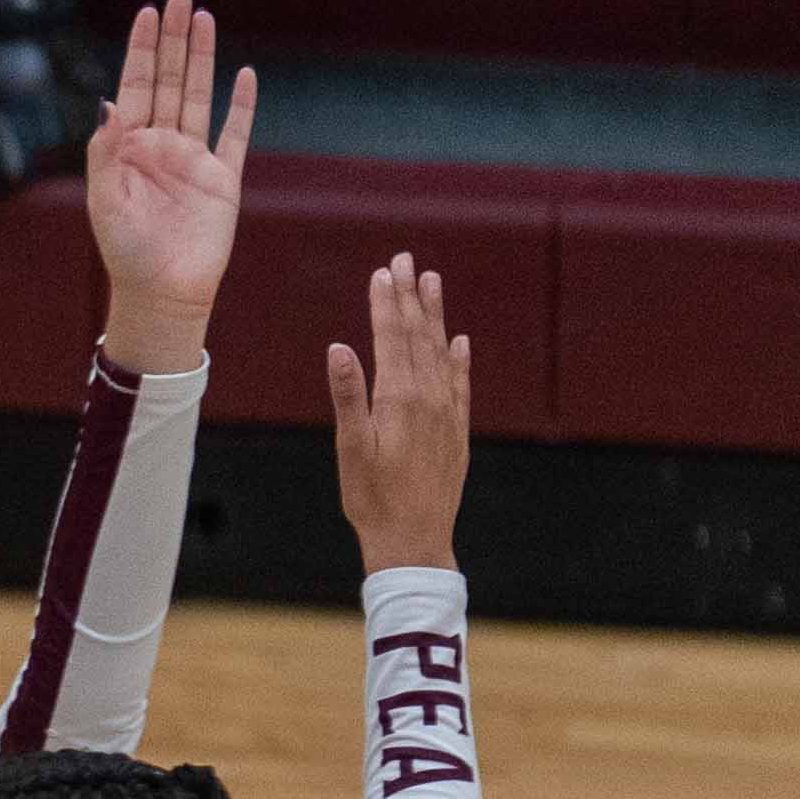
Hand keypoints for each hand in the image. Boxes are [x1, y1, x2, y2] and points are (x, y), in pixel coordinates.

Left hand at [80, 0, 253, 375]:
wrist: (162, 293)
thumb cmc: (125, 252)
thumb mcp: (105, 201)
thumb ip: (105, 151)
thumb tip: (107, 102)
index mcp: (129, 148)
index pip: (135, 86)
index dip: (141, 48)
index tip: (148, 11)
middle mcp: (161, 145)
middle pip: (169, 79)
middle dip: (173, 39)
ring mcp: (194, 158)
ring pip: (200, 95)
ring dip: (202, 57)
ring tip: (204, 18)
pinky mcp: (224, 178)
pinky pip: (235, 134)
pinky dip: (241, 105)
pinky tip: (245, 75)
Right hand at [329, 252, 471, 570]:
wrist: (414, 539)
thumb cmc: (372, 498)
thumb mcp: (351, 449)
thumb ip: (348, 395)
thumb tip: (339, 348)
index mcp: (399, 398)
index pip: (392, 337)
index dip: (386, 303)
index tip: (382, 272)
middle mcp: (429, 397)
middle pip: (419, 335)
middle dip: (410, 296)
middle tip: (406, 260)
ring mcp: (447, 412)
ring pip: (442, 352)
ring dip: (435, 316)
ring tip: (432, 282)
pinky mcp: (456, 431)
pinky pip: (460, 383)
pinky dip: (459, 359)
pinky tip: (459, 342)